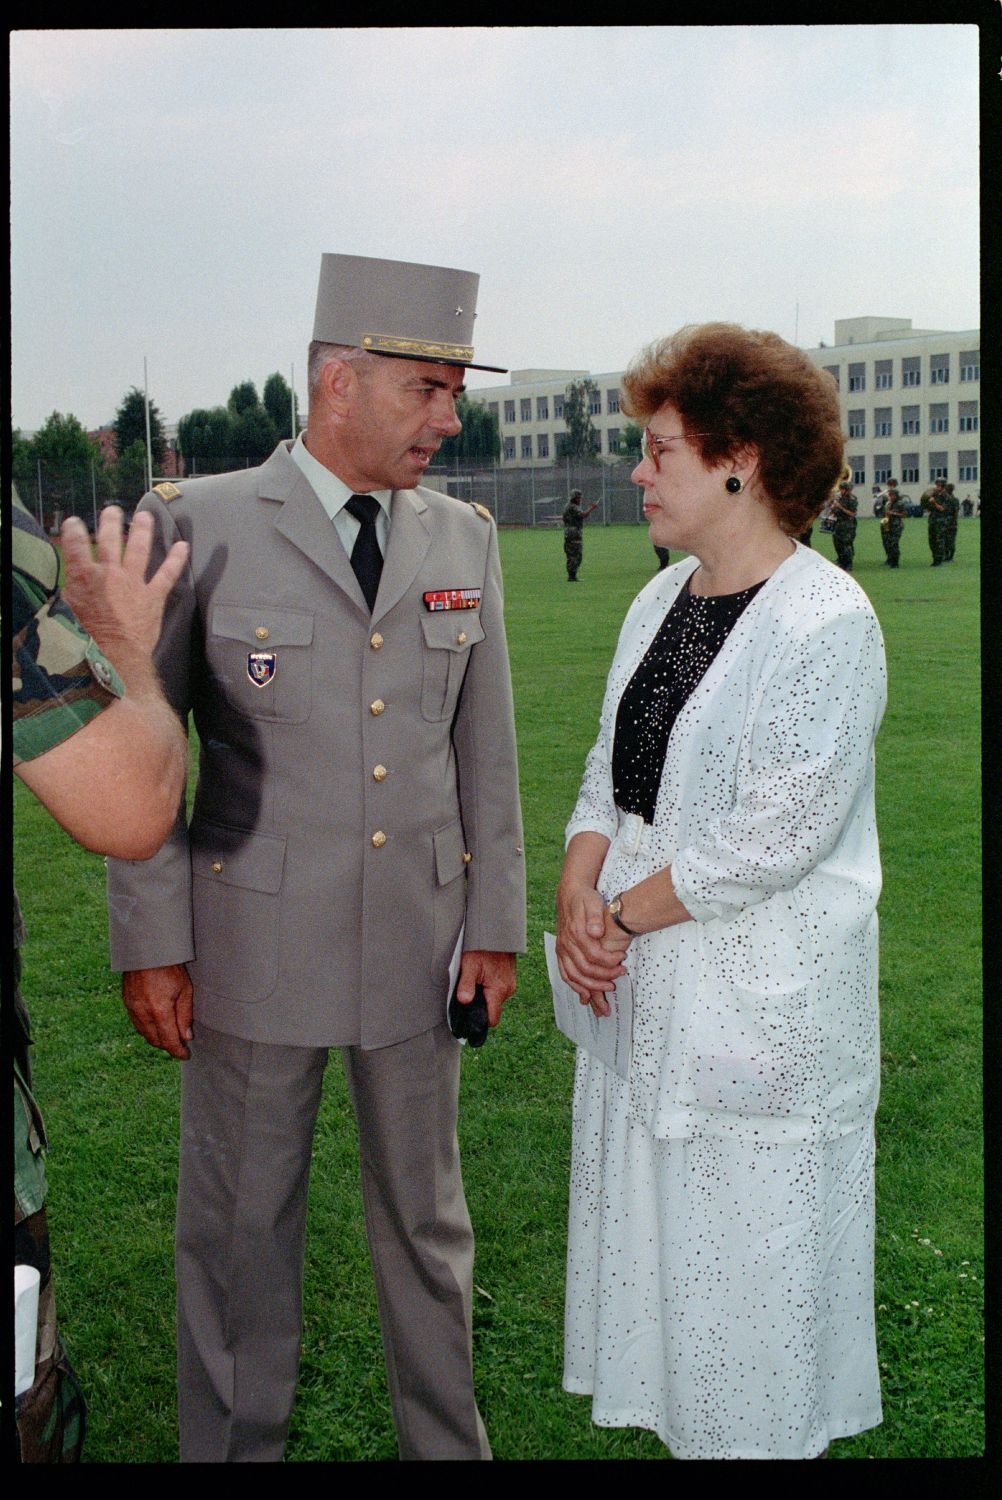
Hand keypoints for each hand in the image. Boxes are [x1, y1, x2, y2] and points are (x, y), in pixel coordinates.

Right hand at [60, 507, 188, 670]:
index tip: (74, 523)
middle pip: (108, 540)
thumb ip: (73, 592)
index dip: (73, 531)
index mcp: (83, 576)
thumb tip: (74, 584)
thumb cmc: (86, 639)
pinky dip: (176, 559)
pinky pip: (167, 573)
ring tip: (145, 516)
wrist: (114, 656)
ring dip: (141, 530)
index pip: (75, 545)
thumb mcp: (67, 612)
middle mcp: (109, 573)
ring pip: (138, 548)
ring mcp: (133, 583)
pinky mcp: (153, 596)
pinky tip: (183, 546)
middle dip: (110, 522)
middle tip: (112, 510)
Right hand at [122, 964, 193, 1059]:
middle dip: (168, 1046)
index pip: (169, 1041)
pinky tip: (156, 1025)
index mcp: (159, 1011)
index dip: (178, 1051)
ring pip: (144, 1034)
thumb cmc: (170, 968)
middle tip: (180, 1045)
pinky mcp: (127, 1003)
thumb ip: (185, 1016)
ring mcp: (132, 1009)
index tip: (185, 1055)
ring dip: (157, 1039)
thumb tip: (186, 1037)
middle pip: (155, 1041)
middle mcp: (143, 1013)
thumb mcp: (185, 990)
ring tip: (170, 1036)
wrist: (147, 951)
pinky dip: (147, 1029)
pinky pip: (137, 1024)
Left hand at [455, 950, 515, 1027]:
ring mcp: (510, 983)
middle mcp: (508, 989)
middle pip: (492, 1008)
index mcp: (499, 990)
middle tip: (468, 990)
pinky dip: (489, 986)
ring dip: (485, 993)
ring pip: (495, 998)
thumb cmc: (483, 946)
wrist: (497, 932)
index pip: (492, 1019)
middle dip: (480, 1004)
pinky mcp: (509, 977)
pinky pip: (498, 989)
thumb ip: (466, 985)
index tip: (469, 1016)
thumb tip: (464, 1001)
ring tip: (475, 979)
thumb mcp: (469, 964)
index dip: (480, 1020)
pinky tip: (482, 975)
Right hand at [555, 878, 627, 1018]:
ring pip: (573, 976)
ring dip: (590, 986)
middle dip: (604, 976)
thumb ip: (595, 917)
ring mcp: (562, 950)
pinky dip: (575, 986)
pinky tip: (586, 994)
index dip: (609, 961)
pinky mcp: (560, 953)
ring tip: (607, 988)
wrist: (570, 893)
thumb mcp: (593, 902)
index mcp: (575, 932)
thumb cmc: (585, 899)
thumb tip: (597, 932)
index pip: (594, 955)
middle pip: (584, 969)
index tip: (622, 960)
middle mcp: (566, 944)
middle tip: (620, 974)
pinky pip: (565, 974)